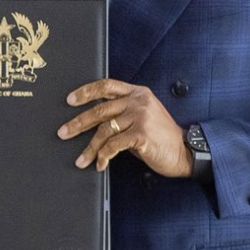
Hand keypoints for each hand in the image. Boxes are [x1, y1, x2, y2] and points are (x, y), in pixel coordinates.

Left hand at [57, 78, 190, 176]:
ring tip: (81, 159)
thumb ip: (122, 112)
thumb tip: (92, 118)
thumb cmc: (160, 137)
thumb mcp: (142, 116)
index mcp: (137, 93)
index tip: (69, 100)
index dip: (85, 92)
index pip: (106, 86)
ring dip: (90, 147)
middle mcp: (138, 101)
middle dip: (78, 123)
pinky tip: (100, 164)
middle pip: (100, 109)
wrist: (185, 152)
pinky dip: (103, 156)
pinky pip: (114, 145)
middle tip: (63, 132)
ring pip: (104, 130)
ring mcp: (140, 116)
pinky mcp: (141, 134)